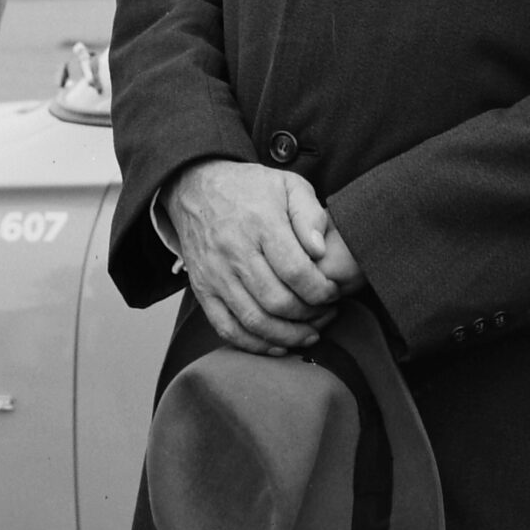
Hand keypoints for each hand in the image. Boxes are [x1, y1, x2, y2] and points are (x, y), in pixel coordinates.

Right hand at [168, 160, 349, 353]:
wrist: (195, 187)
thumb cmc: (249, 188)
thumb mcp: (287, 184)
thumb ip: (309, 213)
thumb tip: (320, 250)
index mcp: (259, 222)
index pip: (296, 271)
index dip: (322, 290)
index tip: (333, 292)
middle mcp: (234, 250)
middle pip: (277, 301)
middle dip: (310, 315)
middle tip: (327, 313)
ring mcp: (215, 273)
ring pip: (254, 320)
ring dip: (288, 335)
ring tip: (310, 333)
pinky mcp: (202, 289)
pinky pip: (226, 327)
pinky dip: (254, 344)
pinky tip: (277, 344)